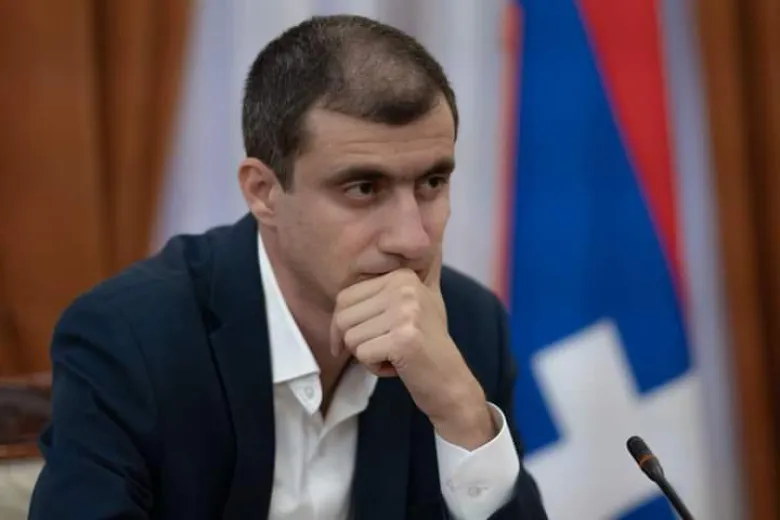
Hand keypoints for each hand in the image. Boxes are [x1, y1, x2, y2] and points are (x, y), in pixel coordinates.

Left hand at [330, 264, 494, 448]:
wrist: (450, 381)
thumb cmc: (424, 346)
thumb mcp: (408, 306)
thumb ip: (378, 292)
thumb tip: (337, 296)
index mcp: (401, 275)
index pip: (344, 296)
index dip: (340, 325)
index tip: (350, 342)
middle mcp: (404, 287)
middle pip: (343, 318)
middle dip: (353, 342)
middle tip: (381, 351)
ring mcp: (406, 312)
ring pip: (351, 338)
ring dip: (366, 356)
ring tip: (393, 356)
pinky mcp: (404, 339)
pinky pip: (362, 354)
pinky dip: (374, 367)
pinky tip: (398, 366)